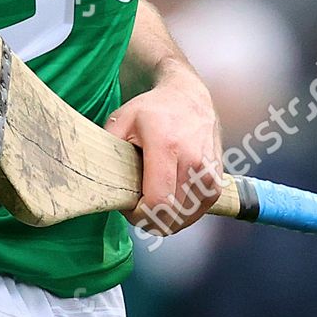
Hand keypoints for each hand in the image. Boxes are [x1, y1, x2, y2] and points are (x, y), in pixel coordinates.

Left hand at [104, 60, 222, 234]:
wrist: (188, 97)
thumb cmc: (152, 109)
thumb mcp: (121, 120)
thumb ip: (108, 150)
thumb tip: (99, 181)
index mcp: (166, 145)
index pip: (158, 201)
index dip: (139, 215)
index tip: (128, 207)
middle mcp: (192, 160)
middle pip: (172, 215)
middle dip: (149, 219)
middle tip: (136, 206)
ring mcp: (208, 171)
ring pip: (186, 218)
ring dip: (167, 219)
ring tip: (152, 201)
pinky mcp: (217, 180)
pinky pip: (199, 211)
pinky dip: (183, 214)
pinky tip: (170, 202)